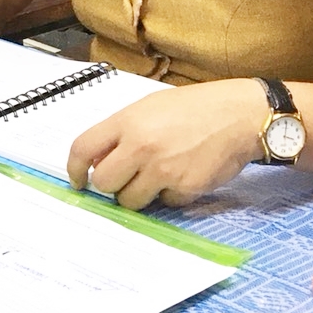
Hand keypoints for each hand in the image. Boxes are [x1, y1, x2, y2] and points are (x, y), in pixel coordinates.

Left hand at [67, 78, 264, 208]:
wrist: (239, 115)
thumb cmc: (192, 108)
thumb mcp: (148, 108)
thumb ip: (121, 132)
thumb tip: (98, 162)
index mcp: (127, 122)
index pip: (82, 149)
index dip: (74, 169)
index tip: (77, 181)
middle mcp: (141, 147)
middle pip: (104, 183)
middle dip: (110, 185)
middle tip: (125, 178)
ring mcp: (163, 170)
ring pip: (130, 200)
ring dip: (138, 194)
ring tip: (156, 177)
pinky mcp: (185, 188)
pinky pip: (165, 203)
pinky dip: (170, 195)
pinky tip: (182, 176)